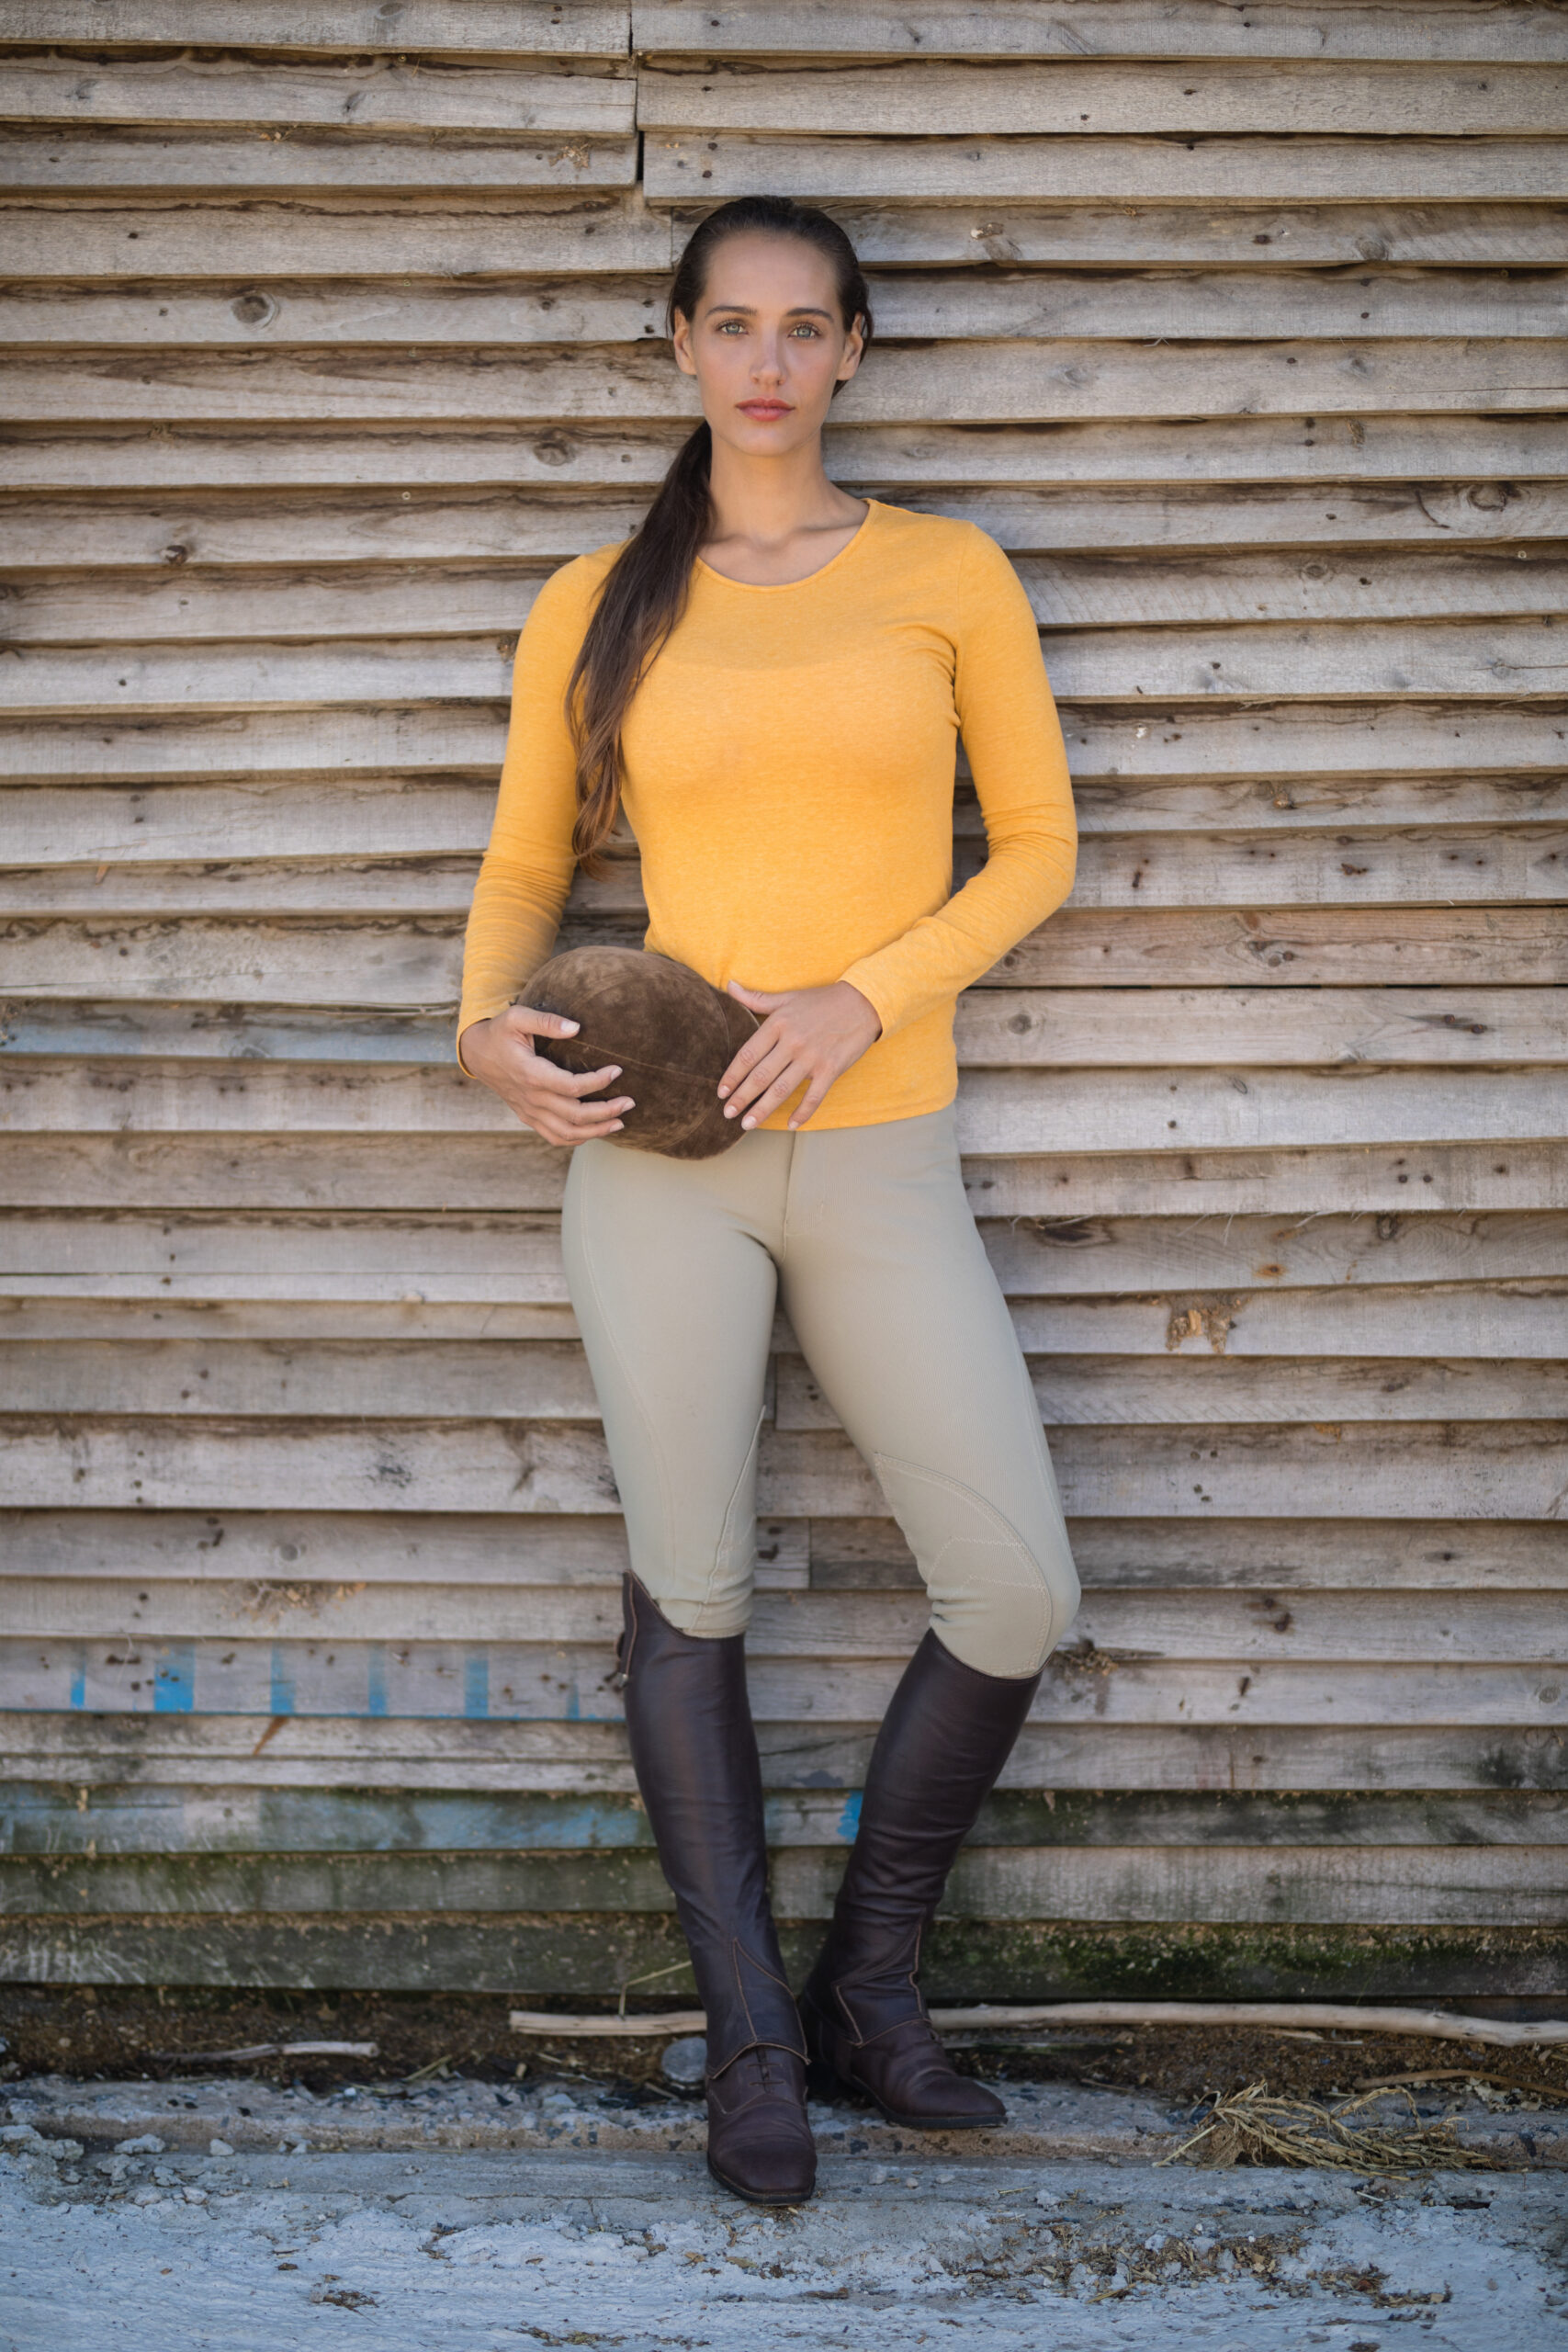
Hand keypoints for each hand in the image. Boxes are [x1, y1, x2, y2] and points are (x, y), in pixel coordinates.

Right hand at [458, 1003, 633, 1146]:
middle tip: (630, 1102)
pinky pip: (554, 1136)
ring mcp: (529, 1111)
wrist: (477, 1054)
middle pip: (575, 1115)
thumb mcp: (518, 1017)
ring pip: (567, 1132)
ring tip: (620, 1122)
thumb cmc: (500, 1032)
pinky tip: (595, 1131)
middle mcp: (531, 1098)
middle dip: (607, 1111)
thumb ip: (547, 1021)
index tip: (617, 1070)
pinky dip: (577, 1138)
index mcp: (531, 1074)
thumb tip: (576, 1028)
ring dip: (596, 1130)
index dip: (598, 1081)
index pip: (572, 1087)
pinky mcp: (528, 1116)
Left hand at [717, 979, 881, 1130]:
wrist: (863, 1002)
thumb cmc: (821, 1001)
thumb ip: (756, 998)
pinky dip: (802, 1113)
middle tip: (727, 1114)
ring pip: (781, 1089)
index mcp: (778, 1024)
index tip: (721, 1092)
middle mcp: (792, 1042)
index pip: (747, 1055)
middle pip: (760, 1076)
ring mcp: (812, 1057)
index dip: (732, 1076)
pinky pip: (814, 1096)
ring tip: (747, 1124)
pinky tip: (791, 1125)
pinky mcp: (831, 1068)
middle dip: (741, 1098)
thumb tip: (729, 986)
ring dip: (762, 1109)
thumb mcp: (786, 997)